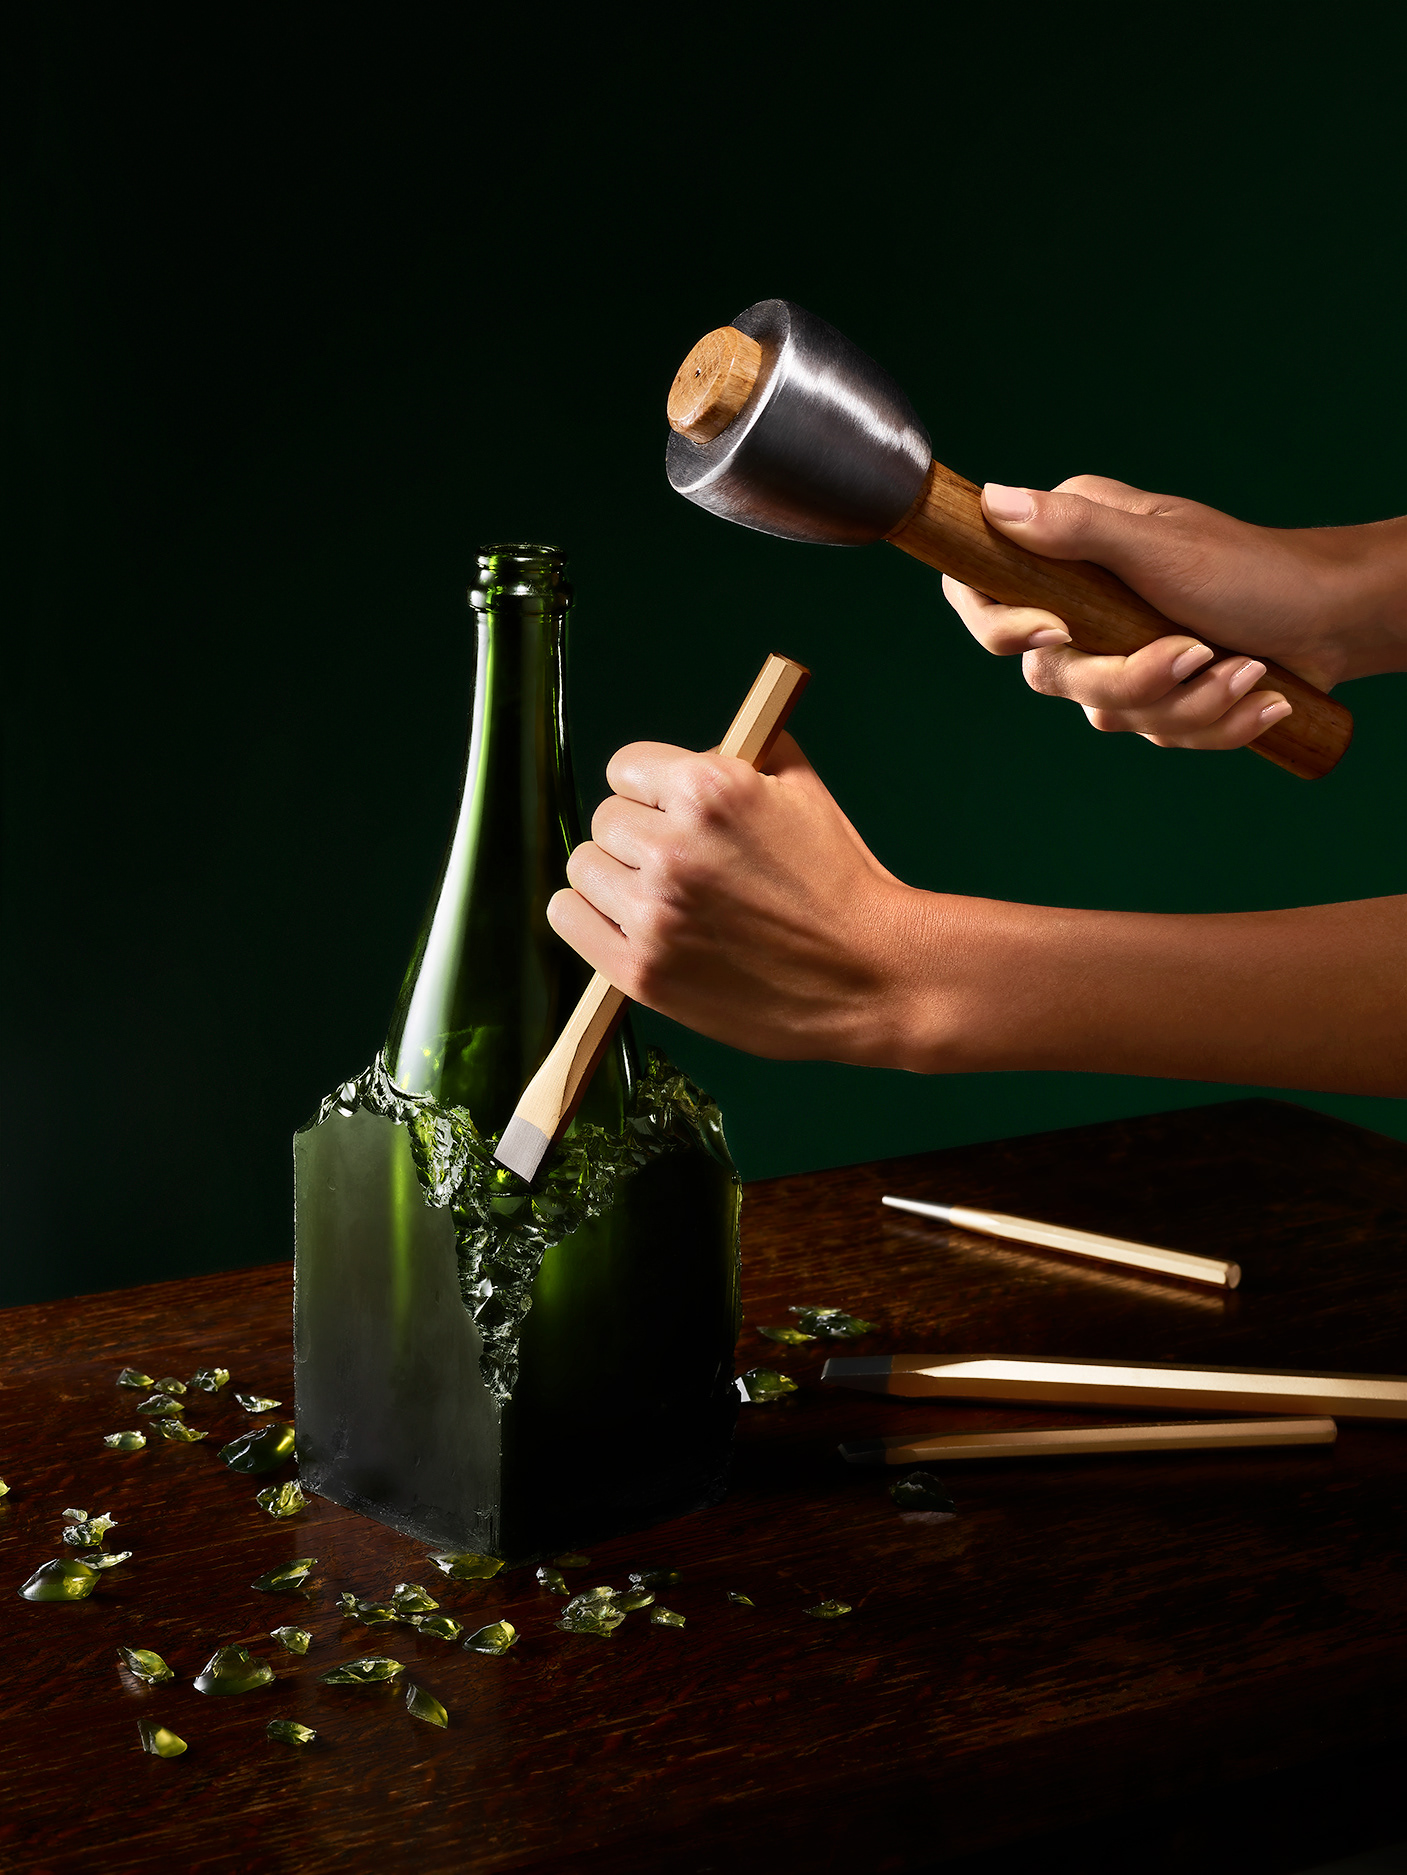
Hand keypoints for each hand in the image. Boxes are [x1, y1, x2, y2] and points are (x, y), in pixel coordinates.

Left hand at [547, 733, 928, 1064]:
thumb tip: (699, 749)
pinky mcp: (642, 969)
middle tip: (679, 863)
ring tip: (657, 895)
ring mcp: (653, 912)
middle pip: (606, 820)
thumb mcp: (804, 791)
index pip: (625, 768)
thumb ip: (744, 756)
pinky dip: (587, 916)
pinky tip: (622, 919)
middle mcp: (673, 847)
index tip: (669, 809)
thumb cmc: (841, 883)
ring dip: (614, 877)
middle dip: (640, 835)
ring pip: (584, 868)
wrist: (870, 976)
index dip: (652, 789)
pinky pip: (568, 918)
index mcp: (710, 790)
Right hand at [942, 475, 1406, 749]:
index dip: (1000, 626)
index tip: (1055, 632)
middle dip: (1133, 679)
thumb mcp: (1160, 546)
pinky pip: (1155, 734)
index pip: (982, 590)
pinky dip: (1213, 721)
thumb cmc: (1254, 570)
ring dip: (1191, 703)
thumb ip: (1076, 530)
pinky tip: (1257, 693)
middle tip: (1196, 651)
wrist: (1334, 621)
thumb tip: (993, 503)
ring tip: (1249, 670)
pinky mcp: (1151, 695)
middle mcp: (1080, 602)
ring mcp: (1114, 653)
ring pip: (1108, 714)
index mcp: (1069, 550)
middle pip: (1049, 673)